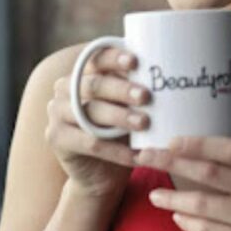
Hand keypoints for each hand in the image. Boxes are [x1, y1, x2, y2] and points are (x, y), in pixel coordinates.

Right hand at [47, 49, 150, 199]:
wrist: (102, 172)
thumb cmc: (122, 129)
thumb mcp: (129, 106)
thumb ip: (138, 87)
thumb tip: (173, 73)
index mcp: (83, 73)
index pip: (97, 58)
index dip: (114, 58)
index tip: (135, 62)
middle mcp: (65, 89)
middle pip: (95, 85)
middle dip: (122, 90)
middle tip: (146, 96)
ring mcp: (57, 113)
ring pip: (91, 113)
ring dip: (120, 118)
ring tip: (144, 123)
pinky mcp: (57, 139)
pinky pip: (91, 143)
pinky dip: (117, 150)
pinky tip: (138, 154)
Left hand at [137, 137, 230, 230]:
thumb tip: (197, 148)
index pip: (229, 148)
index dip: (197, 143)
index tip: (171, 141)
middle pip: (209, 173)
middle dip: (171, 163)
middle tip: (145, 157)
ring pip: (202, 204)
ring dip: (173, 198)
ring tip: (154, 195)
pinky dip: (189, 223)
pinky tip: (177, 216)